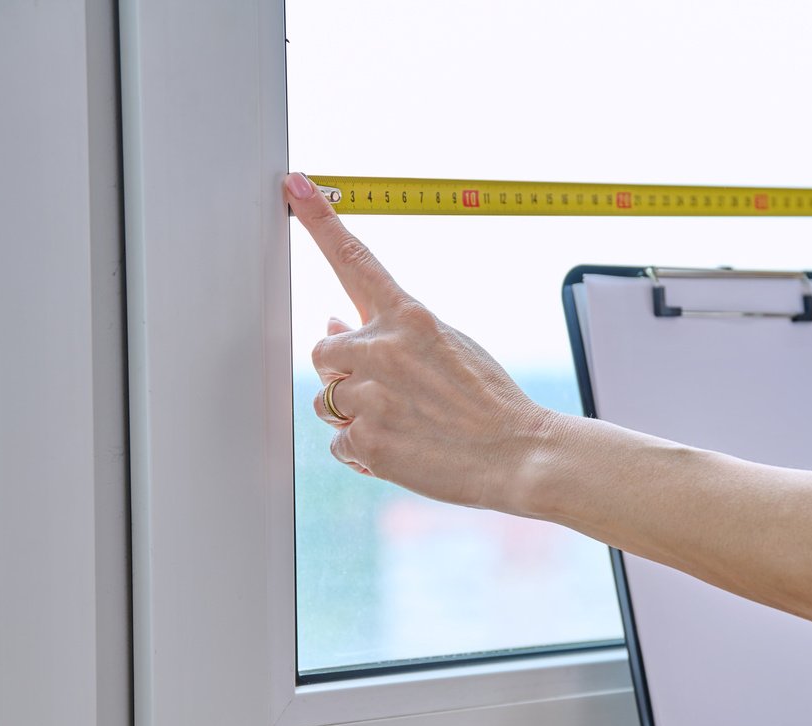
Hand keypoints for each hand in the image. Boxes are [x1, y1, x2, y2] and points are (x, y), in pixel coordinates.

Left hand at [285, 172, 559, 509]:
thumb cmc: (489, 402)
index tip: (293, 185)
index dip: (319, 220)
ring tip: (407, 424)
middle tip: (390, 393)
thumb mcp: (449, 347)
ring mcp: (371, 397)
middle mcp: (384, 350)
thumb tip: (331, 323)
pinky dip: (364, 451)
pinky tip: (404, 448)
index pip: (355, 259)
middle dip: (343, 372)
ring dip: (355, 415)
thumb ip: (391, 333)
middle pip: (323, 352)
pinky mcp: (367, 441)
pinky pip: (339, 444)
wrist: (518, 454)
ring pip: (328, 402)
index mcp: (410, 318)